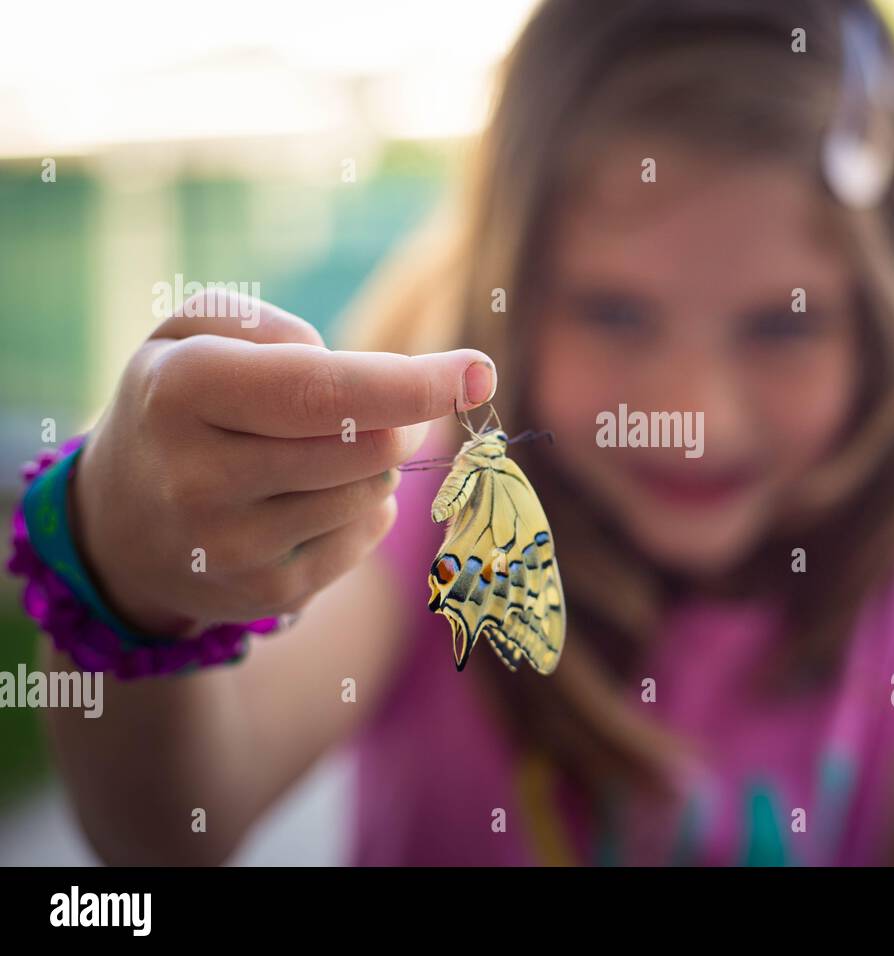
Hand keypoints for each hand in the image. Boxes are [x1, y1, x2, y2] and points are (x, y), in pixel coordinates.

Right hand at [70, 289, 495, 635]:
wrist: (120, 526)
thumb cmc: (180, 403)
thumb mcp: (194, 332)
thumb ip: (275, 327)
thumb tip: (379, 386)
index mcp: (181, 393)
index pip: (321, 392)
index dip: (412, 384)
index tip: (479, 371)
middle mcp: (198, 478)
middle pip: (366, 446)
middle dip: (398, 418)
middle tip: (377, 407)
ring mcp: (232, 548)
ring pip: (373, 490)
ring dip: (374, 461)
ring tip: (315, 453)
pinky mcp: (266, 595)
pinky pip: (365, 535)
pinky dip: (361, 505)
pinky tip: (309, 499)